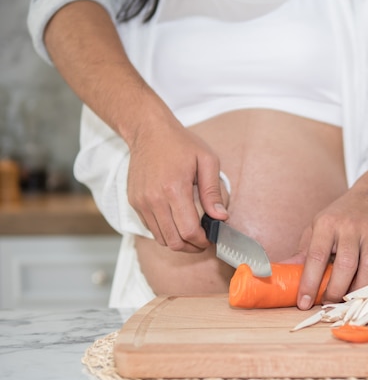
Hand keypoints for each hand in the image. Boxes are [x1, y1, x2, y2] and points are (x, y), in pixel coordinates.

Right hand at [126, 119, 227, 251]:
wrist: (149, 132)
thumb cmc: (180, 144)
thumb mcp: (207, 161)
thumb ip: (213, 192)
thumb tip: (221, 217)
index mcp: (174, 189)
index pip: (188, 231)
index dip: (202, 241)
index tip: (210, 239)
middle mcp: (154, 199)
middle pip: (173, 241)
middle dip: (191, 247)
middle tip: (203, 241)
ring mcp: (141, 202)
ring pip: (160, 238)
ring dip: (178, 242)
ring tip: (191, 234)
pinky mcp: (134, 202)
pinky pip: (150, 228)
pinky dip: (165, 231)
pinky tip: (176, 222)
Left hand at [294, 190, 367, 309]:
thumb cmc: (338, 218)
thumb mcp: (315, 228)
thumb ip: (303, 252)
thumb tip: (282, 272)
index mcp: (327, 225)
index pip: (316, 256)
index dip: (309, 282)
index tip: (304, 302)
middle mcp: (351, 228)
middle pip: (346, 264)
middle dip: (337, 290)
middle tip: (330, 304)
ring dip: (362, 290)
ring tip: (352, 301)